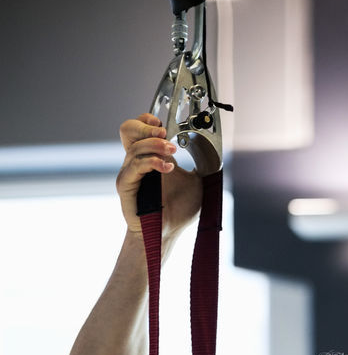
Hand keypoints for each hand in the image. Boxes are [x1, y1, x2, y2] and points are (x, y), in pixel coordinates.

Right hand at [116, 113, 202, 237]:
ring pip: (135, 146)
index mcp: (151, 157)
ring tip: (172, 154)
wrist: (167, 233)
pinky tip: (168, 167)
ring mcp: (130, 172)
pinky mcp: (125, 184)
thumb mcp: (197, 182)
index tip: (165, 125)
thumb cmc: (178, 212)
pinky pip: (135, 166)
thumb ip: (202, 165)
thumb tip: (215, 152)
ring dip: (156, 145)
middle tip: (166, 135)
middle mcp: (137, 161)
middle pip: (129, 129)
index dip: (148, 121)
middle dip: (148, 128)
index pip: (141, 128)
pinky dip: (153, 162)